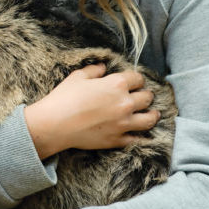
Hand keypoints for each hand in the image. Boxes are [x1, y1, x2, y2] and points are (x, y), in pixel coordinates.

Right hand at [24, 64, 159, 159]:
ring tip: (153, 113)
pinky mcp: (118, 140)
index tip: (135, 81)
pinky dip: (141, 135)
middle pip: (146, 97)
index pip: (138, 79)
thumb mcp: (78, 77)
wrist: (55, 125)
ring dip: (152, 114)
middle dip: (146, 95)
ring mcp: (123, 123)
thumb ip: (94, 70)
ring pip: (149, 119)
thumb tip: (103, 68)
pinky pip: (138, 138)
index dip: (136, 79)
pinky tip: (142, 133)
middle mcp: (125, 103)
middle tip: (144, 96)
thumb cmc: (64, 98)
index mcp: (116, 84)